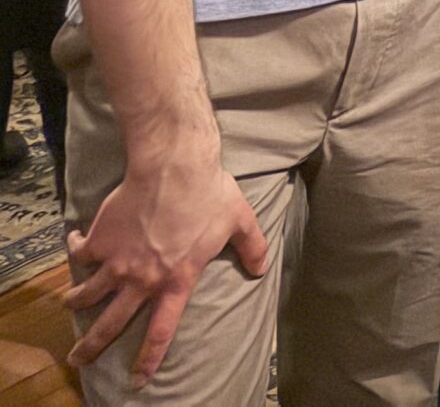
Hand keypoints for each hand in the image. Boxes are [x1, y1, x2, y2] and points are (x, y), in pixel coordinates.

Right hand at [65, 140, 269, 381]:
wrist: (173, 169)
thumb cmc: (210, 194)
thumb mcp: (239, 222)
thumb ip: (251, 248)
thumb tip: (261, 270)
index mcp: (176, 280)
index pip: (162, 331)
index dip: (149, 358)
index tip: (138, 380)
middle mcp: (142, 279)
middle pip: (110, 324)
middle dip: (91, 347)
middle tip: (78, 361)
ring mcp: (117, 262)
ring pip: (87, 294)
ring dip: (76, 301)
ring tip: (70, 303)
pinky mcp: (100, 241)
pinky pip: (80, 253)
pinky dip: (75, 250)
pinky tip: (75, 244)